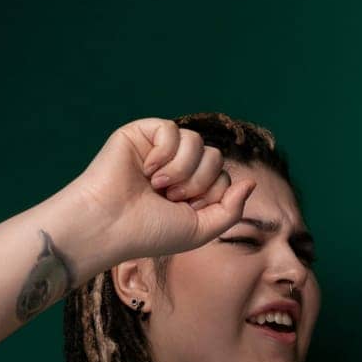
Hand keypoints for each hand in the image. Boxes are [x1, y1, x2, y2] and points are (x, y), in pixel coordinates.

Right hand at [63, 117, 257, 262]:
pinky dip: (165, 152)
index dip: (211, 195)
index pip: (223, 178)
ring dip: (182, 169)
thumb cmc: (149, 232)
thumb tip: (251, 181)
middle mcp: (177, 167)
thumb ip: (231, 209)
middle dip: (199, 182)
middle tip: (170, 198)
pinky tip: (147, 169)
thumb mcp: (201, 230)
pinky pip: (172, 129)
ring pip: (197, 142)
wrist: (110, 225)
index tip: (184, 211)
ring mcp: (159, 149)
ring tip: (158, 186)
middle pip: (215, 157)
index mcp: (190, 190)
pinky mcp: (141, 134)